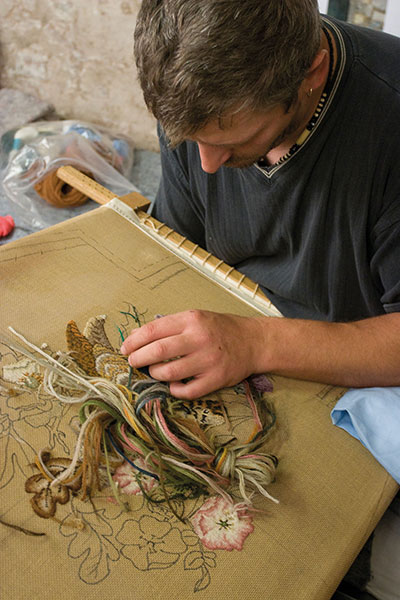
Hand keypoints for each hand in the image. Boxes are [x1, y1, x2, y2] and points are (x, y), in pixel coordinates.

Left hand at [120, 310, 266, 398]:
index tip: (126, 348)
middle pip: (158, 352)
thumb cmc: (220, 329)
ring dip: (155, 374)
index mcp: (192, 320)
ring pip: (169, 373)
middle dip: (138, 359)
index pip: (153, 330)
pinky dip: (174, 390)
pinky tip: (173, 384)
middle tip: (133, 362)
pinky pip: (186, 391)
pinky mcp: (216, 379)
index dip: (134, 341)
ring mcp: (208, 360)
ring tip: (155, 371)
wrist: (254, 342)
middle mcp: (200, 338)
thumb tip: (135, 335)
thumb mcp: (195, 317)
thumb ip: (168, 325)